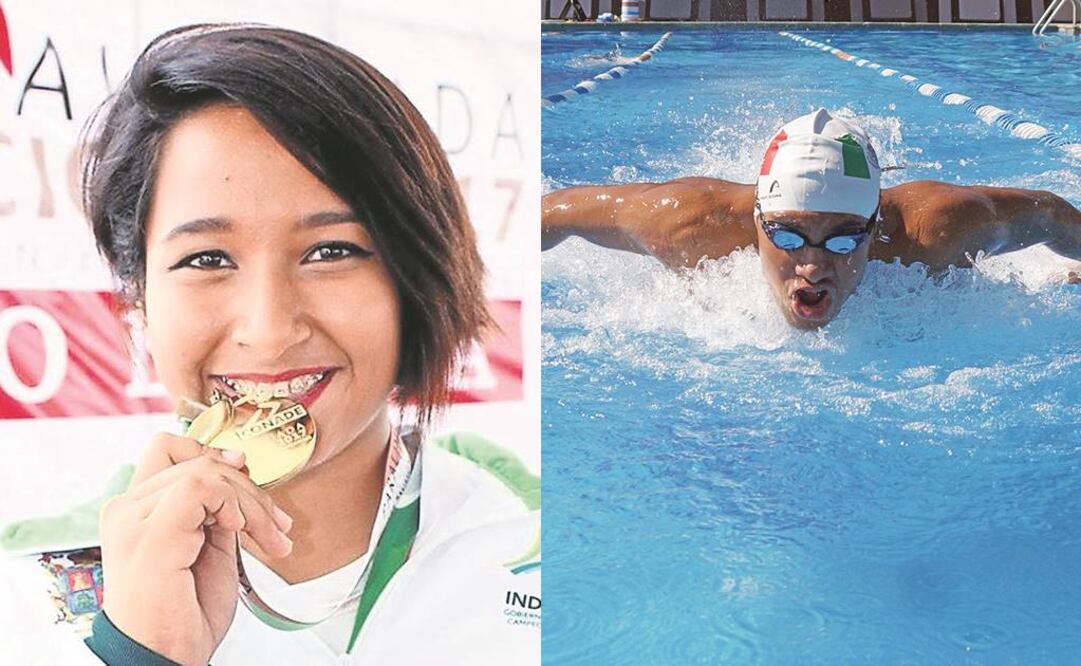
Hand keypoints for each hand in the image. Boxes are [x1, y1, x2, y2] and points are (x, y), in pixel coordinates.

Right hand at [99, 434, 293, 665]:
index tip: (247, 476)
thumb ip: (215, 507)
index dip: (213, 452)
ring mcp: (133, 519)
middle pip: (197, 458)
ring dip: (250, 501)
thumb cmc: (183, 613)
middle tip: (276, 526)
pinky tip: (237, 531)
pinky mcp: (150, 534)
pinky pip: (200, 486)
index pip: (171, 448)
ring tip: (269, 538)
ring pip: (205, 470)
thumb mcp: (209, 546)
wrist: (164, 656)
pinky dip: (231, 502)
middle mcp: (127, 509)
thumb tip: (238, 467)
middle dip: (249, 488)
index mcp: (136, 510)